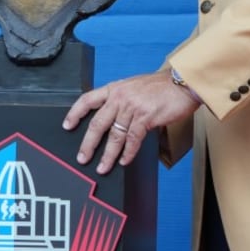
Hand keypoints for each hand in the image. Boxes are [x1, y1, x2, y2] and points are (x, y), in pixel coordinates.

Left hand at [63, 70, 200, 174]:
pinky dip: (128, 153)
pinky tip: (124, 160)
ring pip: (115, 135)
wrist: (182, 83)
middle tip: (82, 158)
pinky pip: (132, 139)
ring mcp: (132, 107)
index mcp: (115, 88)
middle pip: (97, 123)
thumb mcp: (134, 87)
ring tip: (103, 167)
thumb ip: (121, 99)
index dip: (75, 113)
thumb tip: (112, 119)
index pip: (88, 99)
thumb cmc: (161, 87)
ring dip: (108, 155)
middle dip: (88, 143)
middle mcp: (120, 97)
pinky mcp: (145, 117)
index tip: (67, 125)